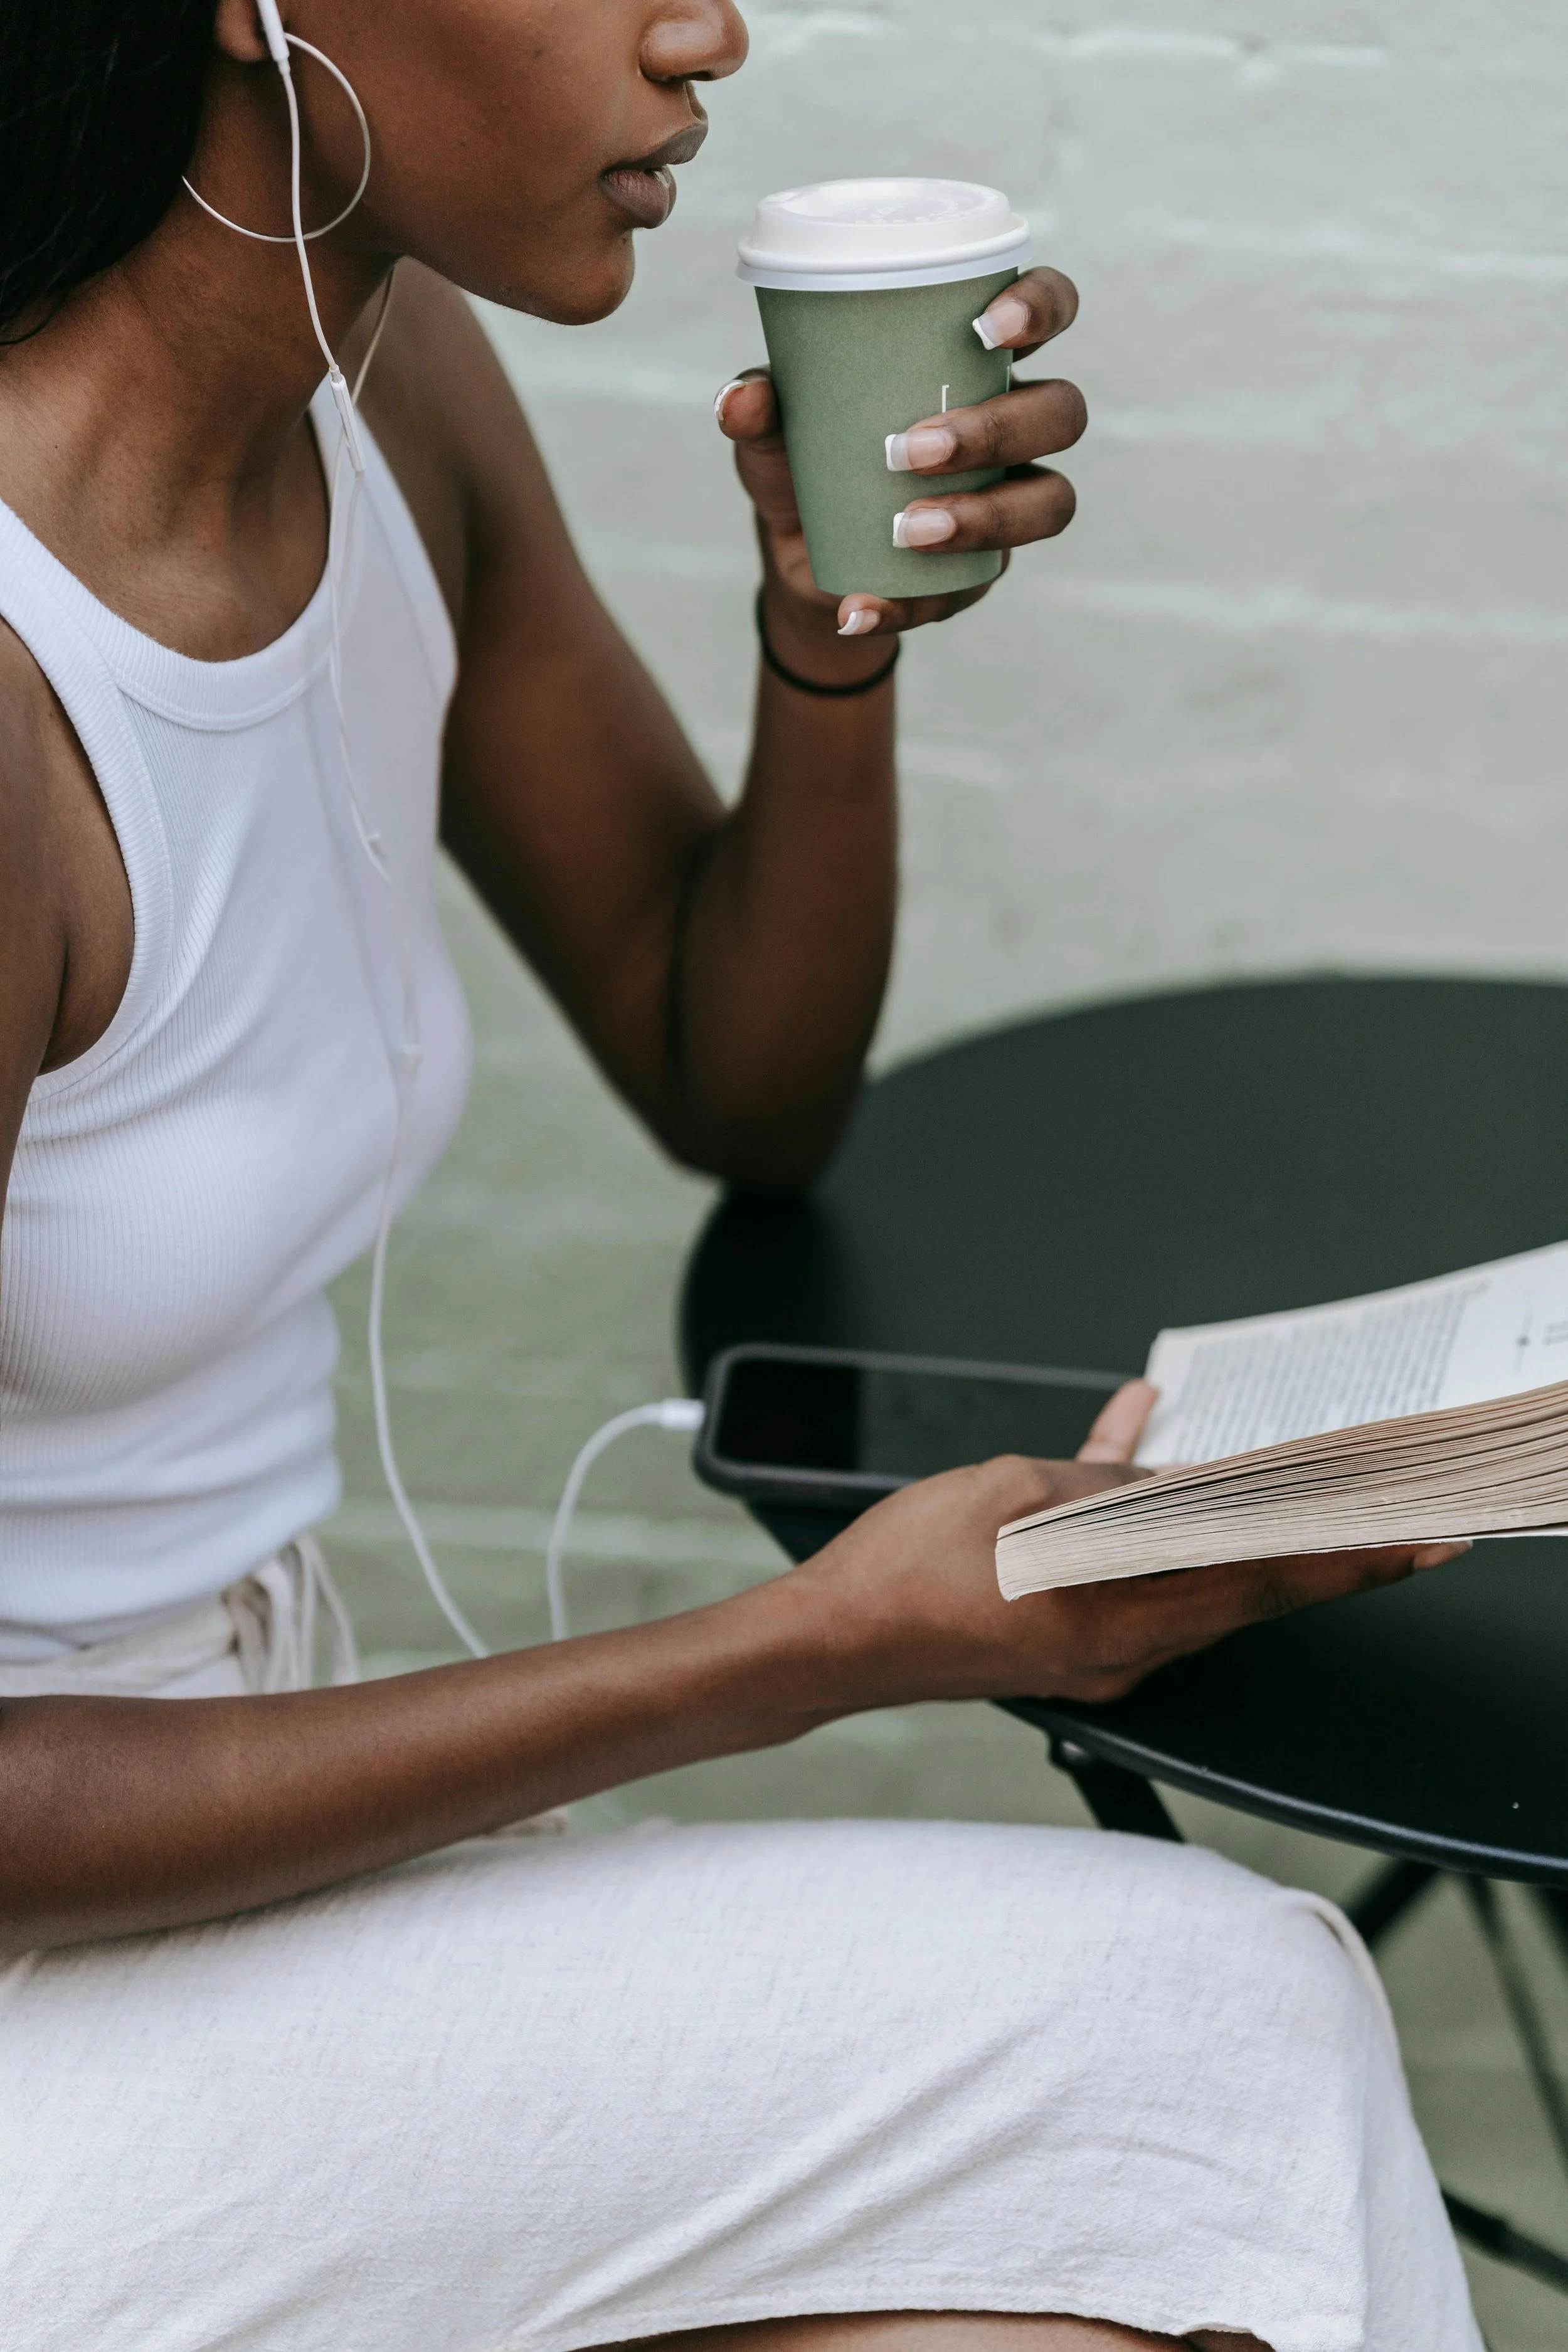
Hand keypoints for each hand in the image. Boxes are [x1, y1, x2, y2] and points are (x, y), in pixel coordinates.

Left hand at [715, 267, 1084, 667]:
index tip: (988, 328)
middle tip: (911, 450)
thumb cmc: (803, 456)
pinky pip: (973, 588)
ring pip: (1051, 501)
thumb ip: (759, 407)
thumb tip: (739, 402)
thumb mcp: (773, 428)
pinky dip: (909, 602)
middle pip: (1062, 411)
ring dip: (984, 517)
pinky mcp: (983, 568)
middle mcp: (1011, 425)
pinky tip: (858, 607)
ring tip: (904, 530)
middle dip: (998, 430)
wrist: (799, 552)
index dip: (1042, 306)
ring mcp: (1008, 496)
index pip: (1050, 309)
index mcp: (975, 360)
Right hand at [793, 1378, 1469, 1708]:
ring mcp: (1095, 1646)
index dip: (1352, 1559)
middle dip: (1312, 1536)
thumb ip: (1103, 1485)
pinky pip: (1125, 1566)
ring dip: (1229, 1516)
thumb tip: (1162, 1477)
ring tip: (1273, 1466)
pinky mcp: (1063, 1632)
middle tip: (1376, 1501)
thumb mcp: (1015, 1496)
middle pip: (1244, 1584)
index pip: (1268, 1584)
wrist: (830, 1641)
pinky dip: (1141, 1513)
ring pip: (1191, 1571)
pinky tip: (1131, 1443)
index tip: (1419, 1541)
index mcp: (1122, 1621)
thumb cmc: (905, 1576)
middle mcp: (1124, 1648)